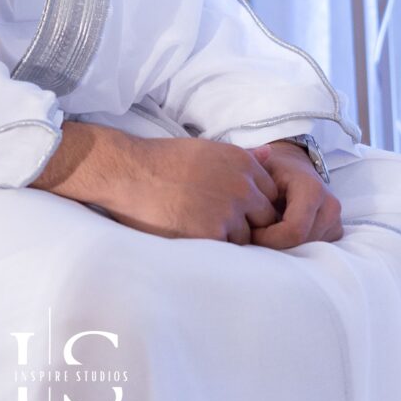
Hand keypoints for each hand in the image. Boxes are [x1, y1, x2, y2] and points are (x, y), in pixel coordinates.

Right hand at [103, 135, 281, 243]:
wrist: (129, 173)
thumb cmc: (163, 161)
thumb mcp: (208, 150)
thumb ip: (243, 157)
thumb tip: (271, 155)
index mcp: (242, 162)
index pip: (270, 194)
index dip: (252, 205)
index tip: (231, 208)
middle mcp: (242, 185)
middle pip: (265, 217)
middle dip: (247, 223)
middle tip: (216, 222)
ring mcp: (230, 210)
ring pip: (246, 237)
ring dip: (228, 238)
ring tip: (199, 228)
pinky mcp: (213, 233)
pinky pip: (227, 250)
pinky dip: (213, 248)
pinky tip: (192, 235)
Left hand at [247, 142, 343, 249]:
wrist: (293, 168)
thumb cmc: (273, 169)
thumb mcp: (260, 166)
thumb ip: (255, 163)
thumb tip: (261, 155)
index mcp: (312, 189)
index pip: (293, 231)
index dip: (267, 238)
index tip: (251, 230)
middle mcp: (330, 206)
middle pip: (300, 243)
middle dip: (274, 243)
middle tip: (255, 231)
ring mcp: (336, 221)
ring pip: (306, 250)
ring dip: (283, 245)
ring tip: (267, 230)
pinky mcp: (335, 231)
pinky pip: (313, 249)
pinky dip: (294, 246)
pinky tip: (281, 233)